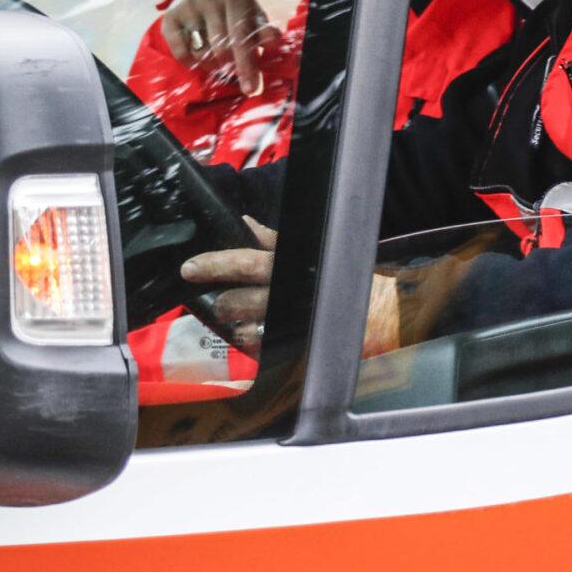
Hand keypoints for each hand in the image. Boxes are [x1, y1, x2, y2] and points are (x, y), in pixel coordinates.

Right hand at [160, 0, 277, 94]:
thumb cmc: (234, 12)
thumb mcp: (252, 17)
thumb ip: (263, 30)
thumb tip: (274, 39)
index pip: (242, 37)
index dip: (248, 65)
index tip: (251, 89)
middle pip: (222, 48)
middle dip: (232, 69)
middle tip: (237, 79)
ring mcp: (189, 6)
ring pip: (203, 53)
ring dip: (213, 66)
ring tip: (219, 62)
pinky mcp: (170, 17)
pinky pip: (181, 53)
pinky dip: (192, 64)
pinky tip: (199, 59)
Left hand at [181, 226, 405, 360]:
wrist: (381, 308)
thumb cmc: (343, 271)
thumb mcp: (309, 248)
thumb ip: (273, 240)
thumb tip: (244, 224)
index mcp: (291, 264)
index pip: (246, 261)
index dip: (215, 264)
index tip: (189, 268)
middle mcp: (291, 293)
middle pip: (241, 299)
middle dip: (222, 301)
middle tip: (212, 300)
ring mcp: (293, 321)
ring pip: (248, 327)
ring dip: (234, 325)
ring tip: (230, 321)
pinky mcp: (296, 343)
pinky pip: (263, 346)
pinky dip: (252, 341)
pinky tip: (250, 335)